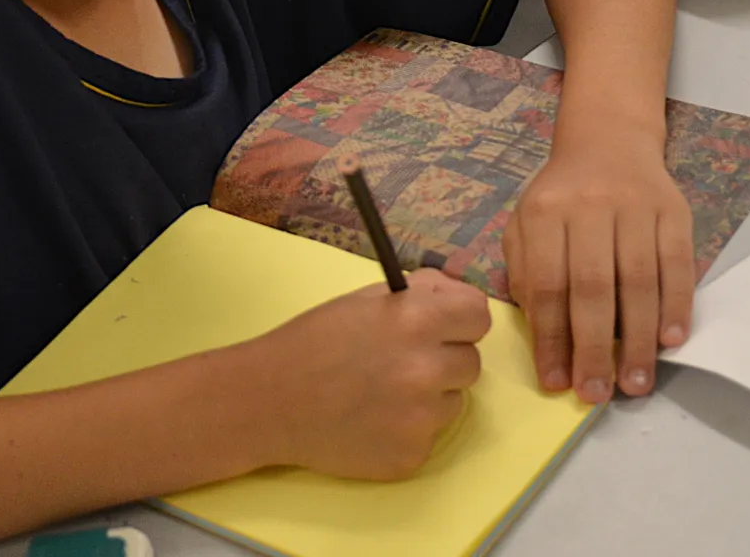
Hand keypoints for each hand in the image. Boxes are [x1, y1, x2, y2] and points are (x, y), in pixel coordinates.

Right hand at [244, 270, 490, 479]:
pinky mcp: (411, 456)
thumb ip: (419, 294)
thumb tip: (453, 296)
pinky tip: (372, 421)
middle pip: (471, 363)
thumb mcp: (365, 300)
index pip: (480, 316)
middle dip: (444, 360)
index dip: (461, 320)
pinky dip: (407, 430)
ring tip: (381, 393)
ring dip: (428, 397)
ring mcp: (421, 418)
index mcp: (417, 321)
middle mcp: (426, 369)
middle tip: (403, 362)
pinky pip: (428, 437)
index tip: (446, 328)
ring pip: (453, 402)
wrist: (269, 402)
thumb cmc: (312, 342)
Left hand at [503, 143, 694, 403]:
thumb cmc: (561, 198)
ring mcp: (636, 207)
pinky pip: (677, 266)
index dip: (551, 339)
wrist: (608, 141)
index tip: (557, 382)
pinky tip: (671, 341)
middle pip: (593, 289)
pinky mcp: (674, 212)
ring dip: (638, 340)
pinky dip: (676, 306)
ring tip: (636, 383)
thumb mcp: (526, 224)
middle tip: (597, 394)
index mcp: (545, 212)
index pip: (546, 285)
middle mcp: (589, 206)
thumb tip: (542, 336)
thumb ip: (526, 274)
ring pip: (639, 282)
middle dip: (594, 349)